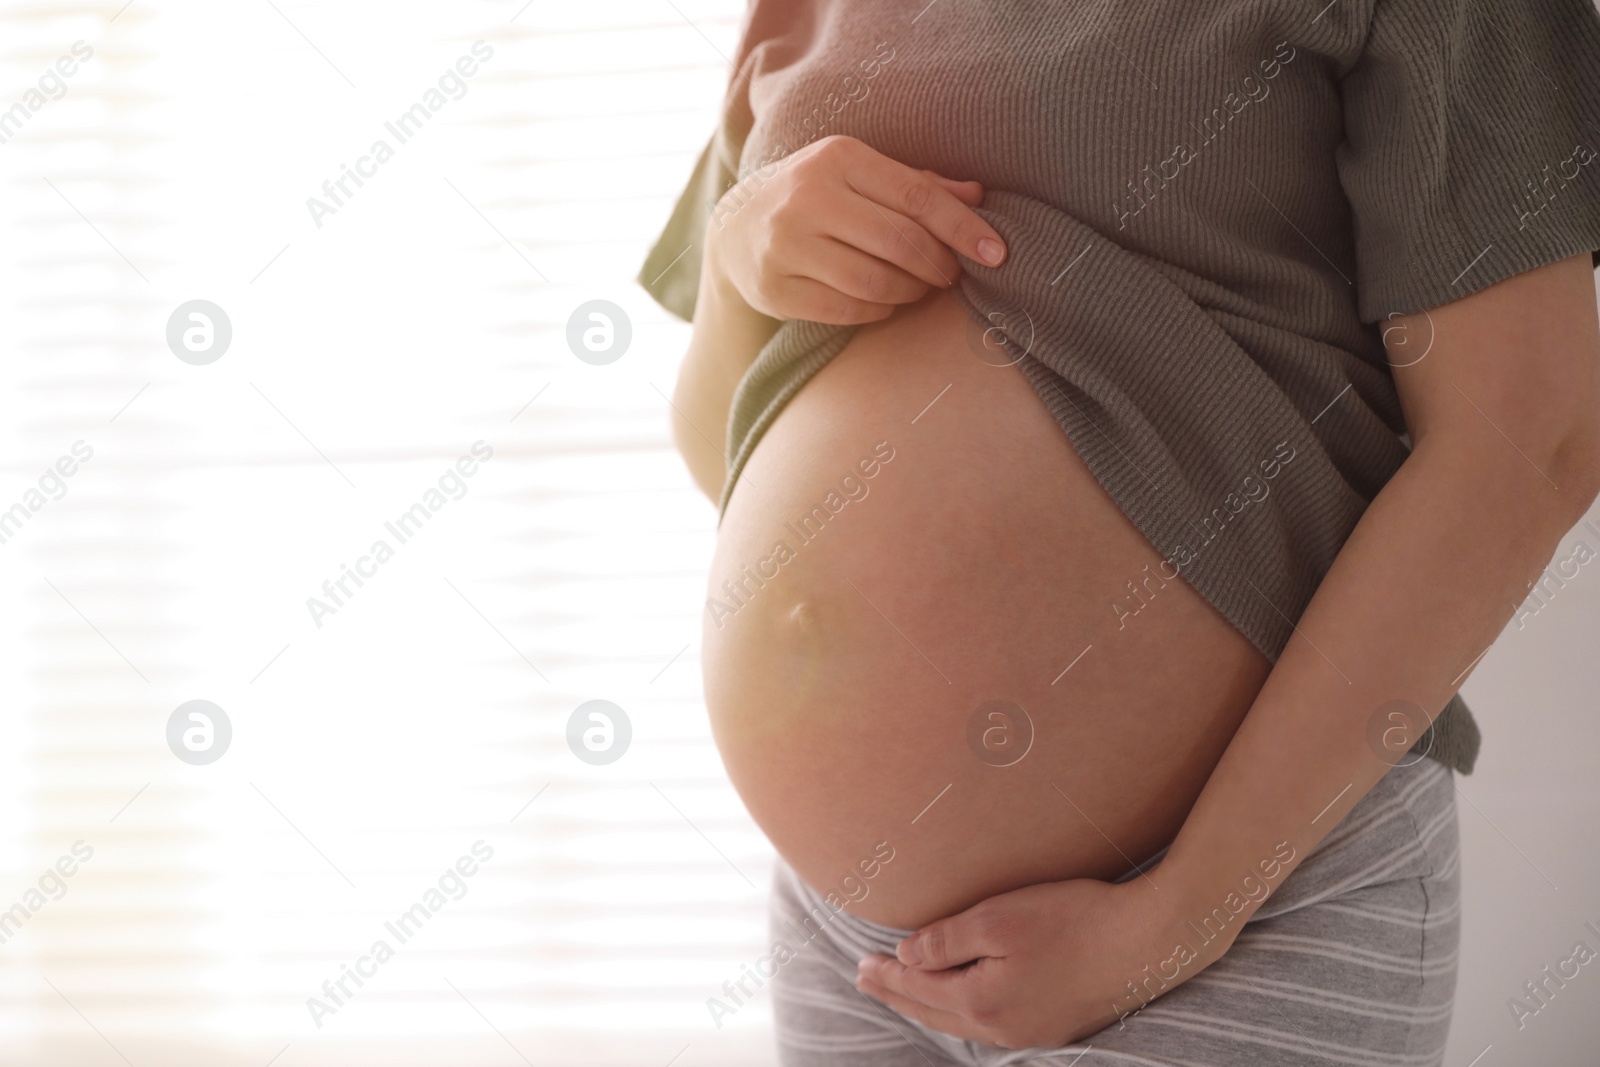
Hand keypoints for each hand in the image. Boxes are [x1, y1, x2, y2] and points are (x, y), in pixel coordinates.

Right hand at [705, 134, 1006, 324]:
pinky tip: (884, 303)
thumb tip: (979, 196)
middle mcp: (807, 197)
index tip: (996, 253)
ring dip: (910, 293)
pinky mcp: (774, 289)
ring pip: (873, 282)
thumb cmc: (818, 196)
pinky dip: (877, 312)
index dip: (962, 228)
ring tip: (919, 289)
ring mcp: (785, 245)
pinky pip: (845, 310)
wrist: (736, 227)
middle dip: (938, 266)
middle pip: (899, 243)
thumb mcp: (862, 174)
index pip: (916, 196)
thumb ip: (920, 184)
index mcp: (838, 157)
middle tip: (950, 276)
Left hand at [854, 874, 1230, 1049]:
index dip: (887, 974)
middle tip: (868, 980)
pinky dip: (963, 1011)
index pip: (919, 987)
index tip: (860, 964)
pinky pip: (993, 1024)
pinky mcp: (1060, 1025)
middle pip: (935, 1012)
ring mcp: (1034, 1031)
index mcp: (983, 1002)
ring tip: (906, 990)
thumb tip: (906, 956)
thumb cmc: (1075, 919)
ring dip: (929, 1005)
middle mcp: (1004, 1028)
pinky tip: (965, 1002)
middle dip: (899, 993)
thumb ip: (947, 940)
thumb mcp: (999, 918)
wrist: (1152, 941)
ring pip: (964, 1023)